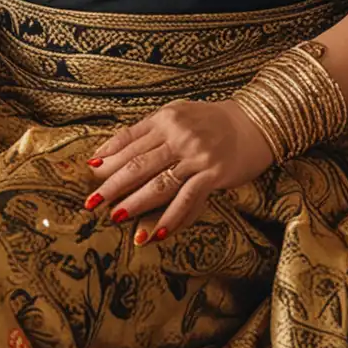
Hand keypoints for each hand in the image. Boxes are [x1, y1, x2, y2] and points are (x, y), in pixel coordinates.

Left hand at [85, 99, 273, 243]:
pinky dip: (170, 217)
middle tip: (92, 202)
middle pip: (138, 163)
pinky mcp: (213, 174)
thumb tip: (113, 152)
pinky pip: (187, 199)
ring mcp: (196, 155)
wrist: (257, 123)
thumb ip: (150, 131)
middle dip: (112, 185)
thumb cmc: (213, 121)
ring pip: (158, 183)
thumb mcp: (180, 115)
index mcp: (167, 118)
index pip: (130, 139)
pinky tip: (156, 233)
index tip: (90, 172)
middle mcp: (179, 135)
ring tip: (116, 217)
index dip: (108, 156)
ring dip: (135, 203)